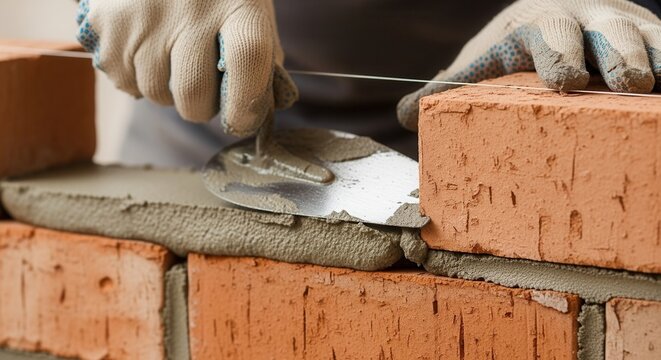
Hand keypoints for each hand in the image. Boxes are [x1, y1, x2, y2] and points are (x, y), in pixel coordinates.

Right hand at [76, 0, 297, 136]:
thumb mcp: (249, 9)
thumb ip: (262, 57)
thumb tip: (259, 108)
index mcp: (238, 2)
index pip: (247, 60)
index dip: (245, 104)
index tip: (241, 120)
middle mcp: (191, 6)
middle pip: (193, 92)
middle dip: (199, 107)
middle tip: (201, 93)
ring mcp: (144, 14)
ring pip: (156, 93)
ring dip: (167, 91)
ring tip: (171, 60)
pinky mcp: (106, 23)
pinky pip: (125, 82)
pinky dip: (137, 79)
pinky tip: (145, 51)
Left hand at [397, 0, 660, 130]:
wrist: (553, 13)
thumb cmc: (512, 50)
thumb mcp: (478, 64)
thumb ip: (445, 89)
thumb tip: (403, 116)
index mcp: (538, 25)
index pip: (550, 34)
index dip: (559, 55)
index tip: (567, 82)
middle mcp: (585, 19)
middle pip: (607, 32)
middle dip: (619, 57)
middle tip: (629, 85)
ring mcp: (622, 25)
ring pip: (648, 36)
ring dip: (659, 59)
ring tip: (660, 86)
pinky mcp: (649, 36)